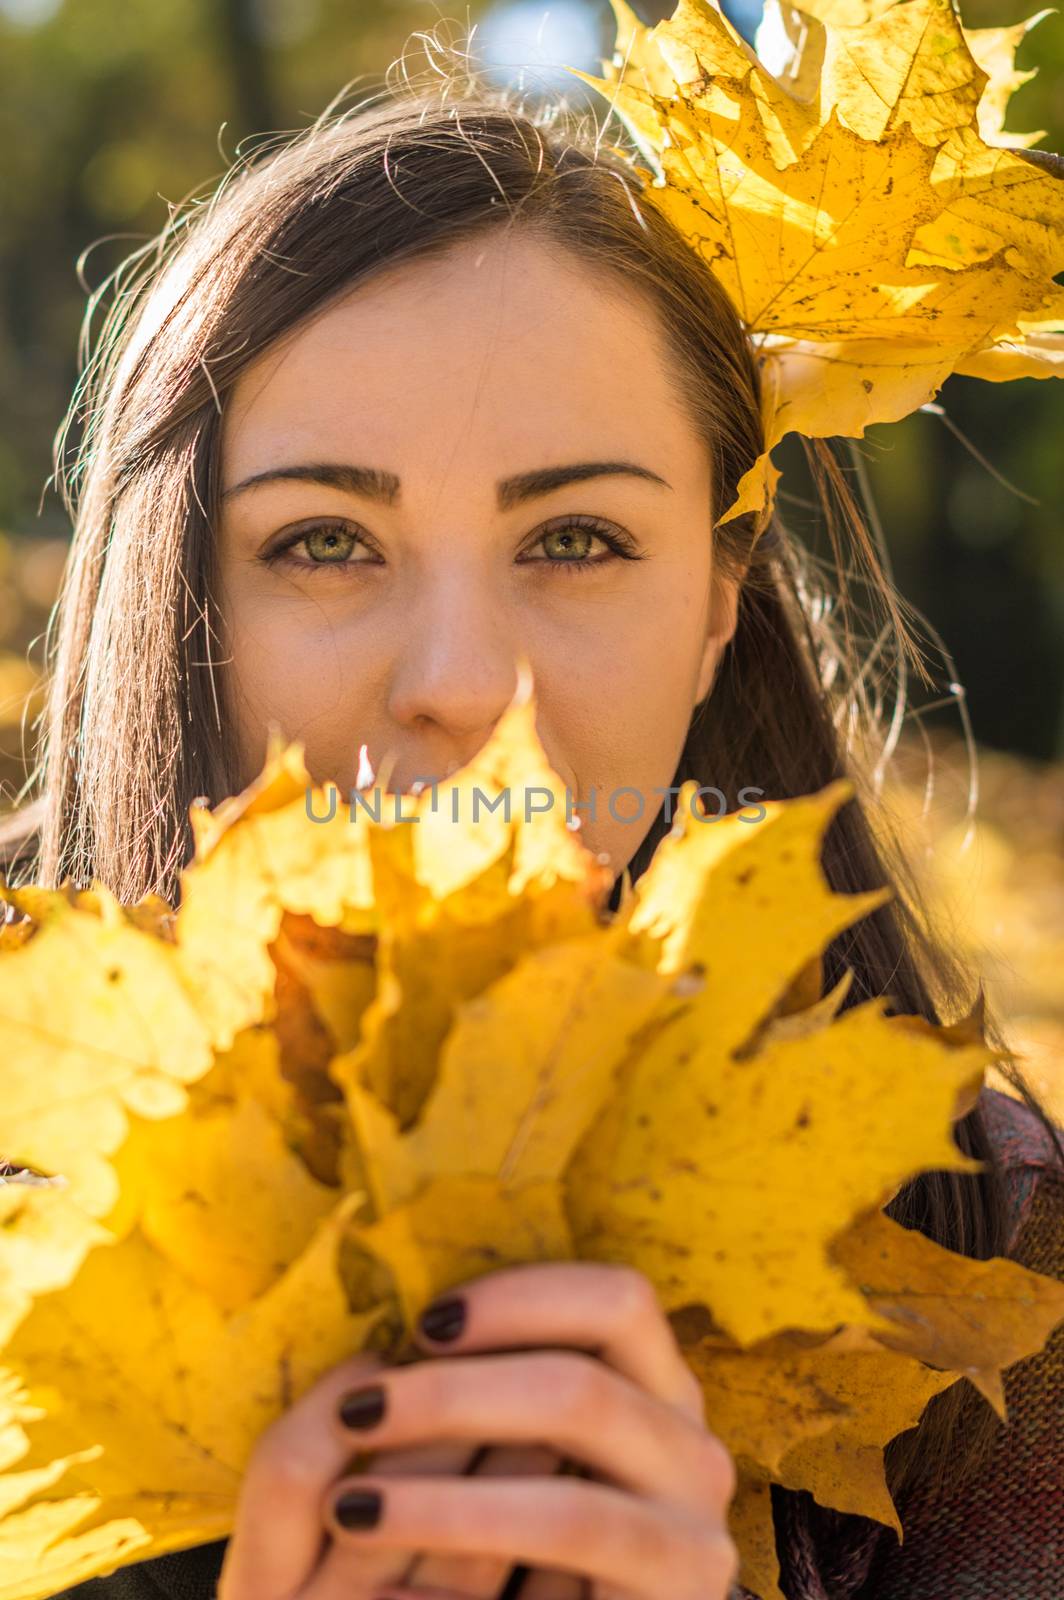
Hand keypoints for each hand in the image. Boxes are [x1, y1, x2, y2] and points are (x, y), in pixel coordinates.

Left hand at [219, 1262, 737, 1599]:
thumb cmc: (510, 1551)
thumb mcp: (497, 1456)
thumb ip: (481, 1390)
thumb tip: (405, 1339)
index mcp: (656, 1391)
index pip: (616, 1302)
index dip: (521, 1299)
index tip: (423, 1324)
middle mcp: (691, 1452)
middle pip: (584, 1387)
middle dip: (454, 1395)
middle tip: (361, 1414)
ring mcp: (693, 1537)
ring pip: (570, 1502)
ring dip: (444, 1500)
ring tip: (352, 1508)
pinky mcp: (679, 1598)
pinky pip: (568, 1555)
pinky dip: (470, 1549)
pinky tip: (387, 1590)